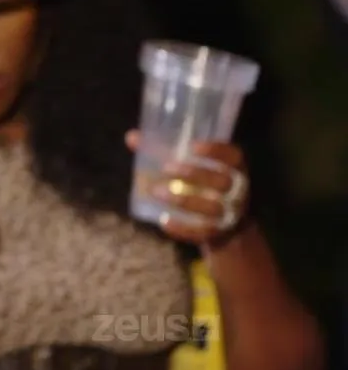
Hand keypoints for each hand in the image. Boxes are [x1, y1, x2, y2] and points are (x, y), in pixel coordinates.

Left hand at [126, 130, 250, 245]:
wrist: (222, 226)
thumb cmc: (200, 186)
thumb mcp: (188, 166)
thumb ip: (163, 151)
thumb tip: (131, 136)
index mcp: (234, 169)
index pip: (234, 156)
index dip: (216, 151)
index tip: (192, 146)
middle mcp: (238, 190)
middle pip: (222, 181)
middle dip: (194, 174)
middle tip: (166, 169)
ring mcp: (230, 213)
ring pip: (213, 207)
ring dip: (184, 200)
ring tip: (156, 191)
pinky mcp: (218, 233)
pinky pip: (203, 232)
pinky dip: (183, 228)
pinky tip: (163, 221)